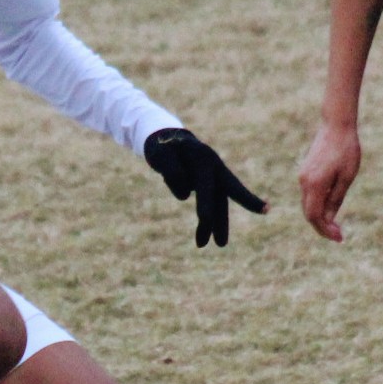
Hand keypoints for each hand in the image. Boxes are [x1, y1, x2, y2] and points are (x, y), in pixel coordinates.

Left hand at [142, 128, 266, 246]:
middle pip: (220, 198)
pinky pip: (195, 197)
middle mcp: (213, 168)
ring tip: (214, 245)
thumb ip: (171, 170)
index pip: (207, 186)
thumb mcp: (161, 153)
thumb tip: (186, 195)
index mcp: (203, 159)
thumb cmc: (165, 145)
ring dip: (215, 225)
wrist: (169, 138)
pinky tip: (190, 212)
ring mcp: (212, 177)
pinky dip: (191, 202)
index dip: (210, 204)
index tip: (208, 220)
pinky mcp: (207, 184)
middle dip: (221, 221)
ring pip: (217, 204)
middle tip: (221, 245)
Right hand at [297, 121, 361, 242]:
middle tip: (339, 234)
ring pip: (308, 205)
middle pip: (309, 213)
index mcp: (315, 184)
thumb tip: (330, 219)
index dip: (325, 230)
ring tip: (337, 225)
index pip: (314, 216)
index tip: (339, 237)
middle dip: (323, 226)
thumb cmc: (346, 150)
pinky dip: (318, 205)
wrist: (336, 126)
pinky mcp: (305, 172)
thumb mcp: (347, 177)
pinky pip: (309, 195)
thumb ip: (336, 199)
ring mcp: (303, 177)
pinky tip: (331, 208)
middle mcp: (305, 182)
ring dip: (320, 217)